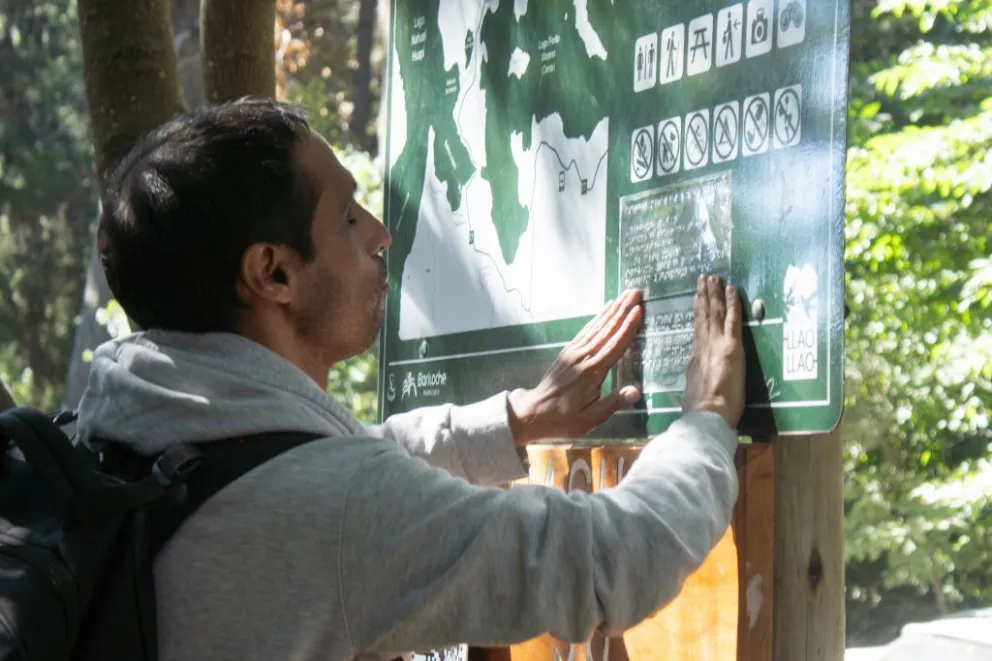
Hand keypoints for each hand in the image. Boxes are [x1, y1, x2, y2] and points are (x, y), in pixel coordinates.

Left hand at [507, 289, 643, 443]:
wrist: (533, 412)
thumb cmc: (564, 419)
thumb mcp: (590, 418)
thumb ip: (613, 403)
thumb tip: (636, 391)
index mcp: (592, 372)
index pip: (614, 345)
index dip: (628, 327)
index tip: (639, 309)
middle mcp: (583, 357)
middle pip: (607, 330)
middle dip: (623, 310)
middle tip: (636, 292)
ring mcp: (574, 352)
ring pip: (597, 327)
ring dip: (612, 310)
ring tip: (624, 295)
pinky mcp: (568, 352)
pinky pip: (586, 331)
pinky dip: (597, 319)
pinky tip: (604, 311)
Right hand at [682, 275, 745, 427]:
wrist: (706, 414)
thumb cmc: (699, 411)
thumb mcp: (691, 391)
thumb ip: (694, 376)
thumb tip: (693, 369)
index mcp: (694, 358)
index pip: (697, 330)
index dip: (697, 312)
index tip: (697, 298)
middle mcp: (702, 347)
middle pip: (703, 316)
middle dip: (704, 296)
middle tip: (703, 278)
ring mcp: (716, 345)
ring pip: (714, 313)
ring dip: (714, 294)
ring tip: (713, 278)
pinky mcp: (731, 347)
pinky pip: (732, 320)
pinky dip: (731, 303)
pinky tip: (731, 289)